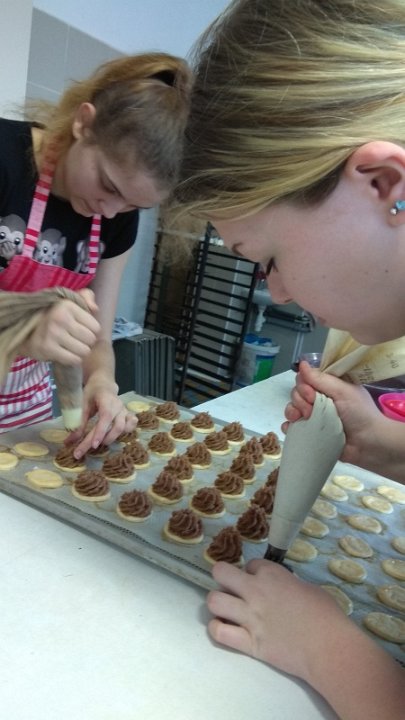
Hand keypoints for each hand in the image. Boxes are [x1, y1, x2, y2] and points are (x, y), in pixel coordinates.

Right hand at [23, 293, 99, 364]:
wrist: (27, 329)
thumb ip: (87, 296)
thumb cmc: (55, 314)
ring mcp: (53, 334)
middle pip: (90, 340)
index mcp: (68, 305)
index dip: (91, 330)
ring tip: (72, 346)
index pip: (96, 327)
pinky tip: (67, 353)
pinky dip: (73, 359)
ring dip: (80, 351)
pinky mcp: (47, 348)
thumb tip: (95, 309)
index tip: (82, 328)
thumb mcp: (71, 300)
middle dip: (87, 342)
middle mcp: (60, 318)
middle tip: (77, 339)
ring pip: (84, 351)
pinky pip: (73, 359)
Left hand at [66, 375, 136, 456]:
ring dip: (113, 437)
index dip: (100, 432)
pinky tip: (117, 436)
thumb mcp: (82, 404)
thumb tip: (69, 442)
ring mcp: (125, 410)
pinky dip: (127, 431)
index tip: (93, 445)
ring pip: (125, 427)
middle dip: (103, 439)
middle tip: (88, 450)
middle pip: (116, 426)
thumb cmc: (91, 393)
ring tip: (100, 443)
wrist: (103, 385)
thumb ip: (78, 423)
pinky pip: (132, 424)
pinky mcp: (128, 414)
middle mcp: (119, 406)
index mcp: (106, 399)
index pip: (106, 417)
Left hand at [207, 559, 345, 681]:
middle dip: (222, 577)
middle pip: (221, 572)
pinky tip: (224, 629)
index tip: (257, 581)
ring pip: (214, 600)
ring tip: (225, 610)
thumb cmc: (326, 615)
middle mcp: (255, 590)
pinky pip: (219, 632)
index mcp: (272, 574)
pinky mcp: (248, 642)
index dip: (252, 572)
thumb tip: (281, 589)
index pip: (250, 564)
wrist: (329, 647)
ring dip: (217, 603)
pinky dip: (217, 629)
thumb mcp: (308, 587)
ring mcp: (249, 616)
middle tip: (230, 588)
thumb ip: (288, 584)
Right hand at [282, 361, 381, 466]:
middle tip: (312, 410)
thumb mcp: (343, 391)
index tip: (312, 394)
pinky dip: (288, 426)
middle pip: (296, 392)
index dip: (304, 384)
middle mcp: (319, 399)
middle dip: (300, 399)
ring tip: (304, 419)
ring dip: (293, 411)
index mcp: (328, 386)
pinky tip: (292, 429)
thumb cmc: (360, 413)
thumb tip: (302, 364)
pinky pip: (291, 426)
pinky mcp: (310, 432)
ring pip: (291, 408)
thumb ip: (321, 379)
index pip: (305, 378)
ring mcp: (313, 416)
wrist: (368, 444)